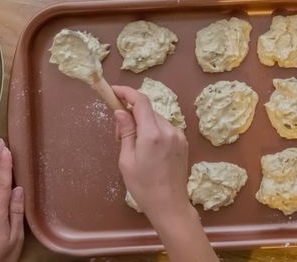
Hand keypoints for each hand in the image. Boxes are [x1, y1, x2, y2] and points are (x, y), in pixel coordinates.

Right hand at [112, 86, 190, 219]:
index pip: (140, 101)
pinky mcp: (183, 141)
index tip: (114, 91)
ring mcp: (178, 135)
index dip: (126, 92)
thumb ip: (125, 132)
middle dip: (131, 114)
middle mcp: (168, 130)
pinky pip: (164, 127)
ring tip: (133, 145)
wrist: (170, 205)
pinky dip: (152, 130)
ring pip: (155, 118)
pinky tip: (147, 148)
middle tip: (119, 134)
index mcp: (152, 134)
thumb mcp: (126, 160)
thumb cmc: (143, 186)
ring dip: (142, 123)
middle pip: (147, 109)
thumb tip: (121, 111)